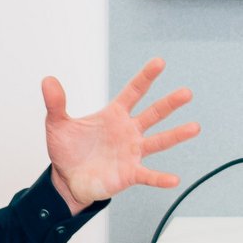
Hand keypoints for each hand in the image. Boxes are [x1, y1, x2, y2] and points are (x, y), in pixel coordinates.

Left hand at [42, 57, 198, 211]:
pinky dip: (161, 178)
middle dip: (170, 104)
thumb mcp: (57, 124)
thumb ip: (56, 103)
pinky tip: (174, 179)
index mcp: (114, 115)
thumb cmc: (67, 151)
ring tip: (194, 127)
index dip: (145, 77)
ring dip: (176, 135)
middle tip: (187, 93)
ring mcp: (132, 152)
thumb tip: (48, 80)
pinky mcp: (130, 173)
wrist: (67, 180)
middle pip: (153, 114)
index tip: (159, 63)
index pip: (133, 92)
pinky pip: (148, 175)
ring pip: (158, 141)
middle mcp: (128, 131)